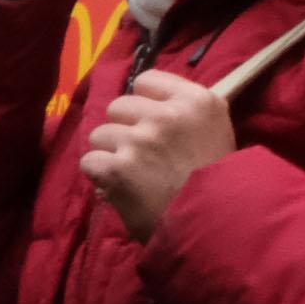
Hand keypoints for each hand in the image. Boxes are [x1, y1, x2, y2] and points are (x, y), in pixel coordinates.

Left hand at [81, 68, 236, 232]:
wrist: (214, 223)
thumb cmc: (216, 180)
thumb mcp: (214, 131)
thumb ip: (184, 111)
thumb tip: (144, 102)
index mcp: (196, 101)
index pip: (146, 80)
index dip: (142, 102)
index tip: (149, 120)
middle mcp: (167, 115)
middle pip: (118, 106)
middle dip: (123, 128)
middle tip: (140, 153)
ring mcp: (140, 140)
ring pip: (99, 134)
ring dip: (109, 153)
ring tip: (131, 174)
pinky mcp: (117, 167)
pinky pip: (89, 161)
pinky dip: (98, 176)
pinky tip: (116, 186)